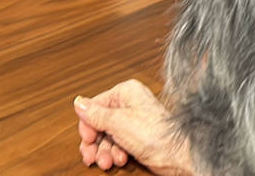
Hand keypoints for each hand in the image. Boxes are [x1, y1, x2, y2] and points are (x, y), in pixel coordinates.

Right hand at [75, 80, 192, 174]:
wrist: (175, 155)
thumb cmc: (155, 134)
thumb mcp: (118, 123)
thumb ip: (95, 114)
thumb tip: (78, 103)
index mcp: (125, 92)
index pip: (94, 106)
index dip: (87, 125)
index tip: (87, 139)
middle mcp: (129, 103)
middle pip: (98, 123)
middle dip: (95, 143)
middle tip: (92, 157)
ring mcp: (132, 120)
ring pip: (106, 137)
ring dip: (104, 152)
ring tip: (108, 162)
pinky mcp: (136, 135)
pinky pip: (116, 144)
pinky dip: (114, 154)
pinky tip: (120, 160)